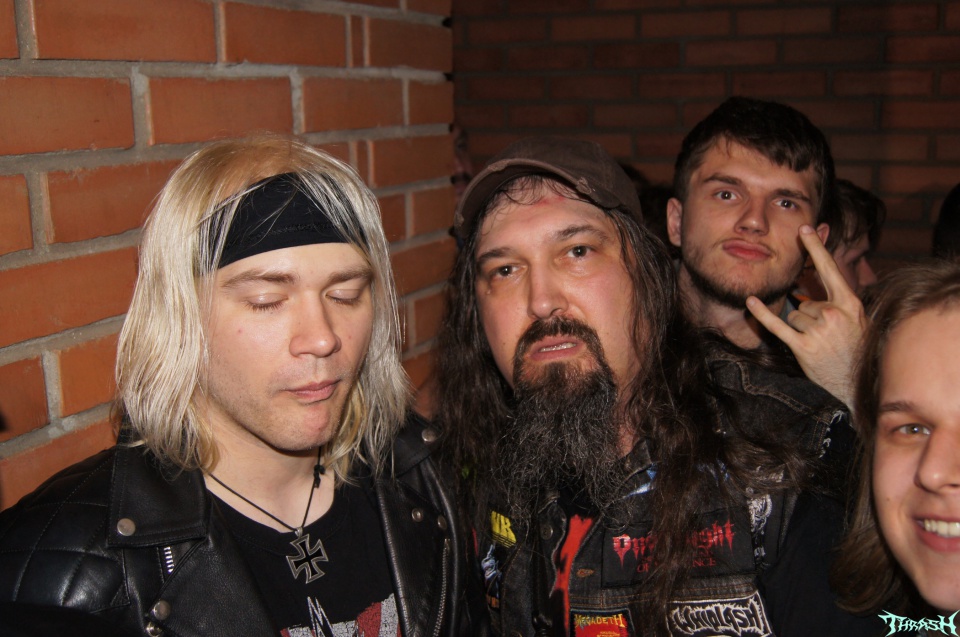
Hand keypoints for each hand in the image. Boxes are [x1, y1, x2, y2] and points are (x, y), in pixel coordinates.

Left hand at [745, 225, 867, 410]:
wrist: (856, 382)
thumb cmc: (856, 349)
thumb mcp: (856, 319)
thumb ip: (836, 300)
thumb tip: (814, 281)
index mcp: (850, 303)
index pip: (829, 269)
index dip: (816, 248)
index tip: (804, 228)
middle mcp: (833, 314)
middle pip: (805, 301)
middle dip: (810, 316)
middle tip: (826, 335)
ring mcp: (818, 331)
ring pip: (795, 315)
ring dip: (801, 328)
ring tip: (819, 343)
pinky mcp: (803, 347)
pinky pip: (778, 325)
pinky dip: (762, 314)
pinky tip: (750, 302)